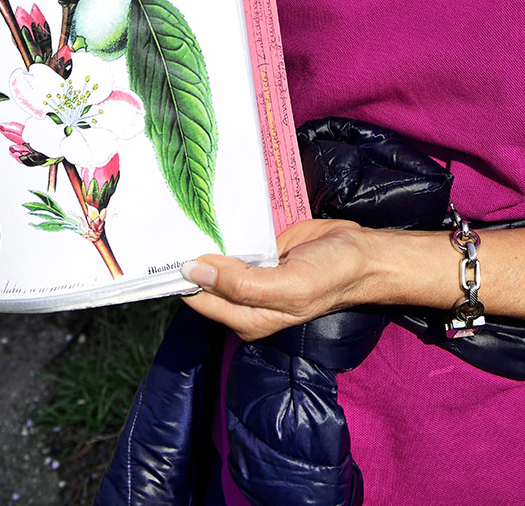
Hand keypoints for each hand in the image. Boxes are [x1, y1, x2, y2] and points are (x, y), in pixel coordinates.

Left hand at [180, 218, 383, 341]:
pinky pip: (235, 237)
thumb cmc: (329, 277)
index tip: (162, 249)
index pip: (198, 298)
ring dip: (204, 237)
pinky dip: (225, 226)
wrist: (362, 253)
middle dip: (188, 254)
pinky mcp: (262, 248)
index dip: (181, 277)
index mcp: (246, 316)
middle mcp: (244, 297)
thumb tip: (193, 272)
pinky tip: (212, 208)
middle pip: (203, 278)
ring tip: (183, 209)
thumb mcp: (287, 287)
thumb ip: (240, 284)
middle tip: (169, 222)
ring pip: (216, 256)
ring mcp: (252, 271)